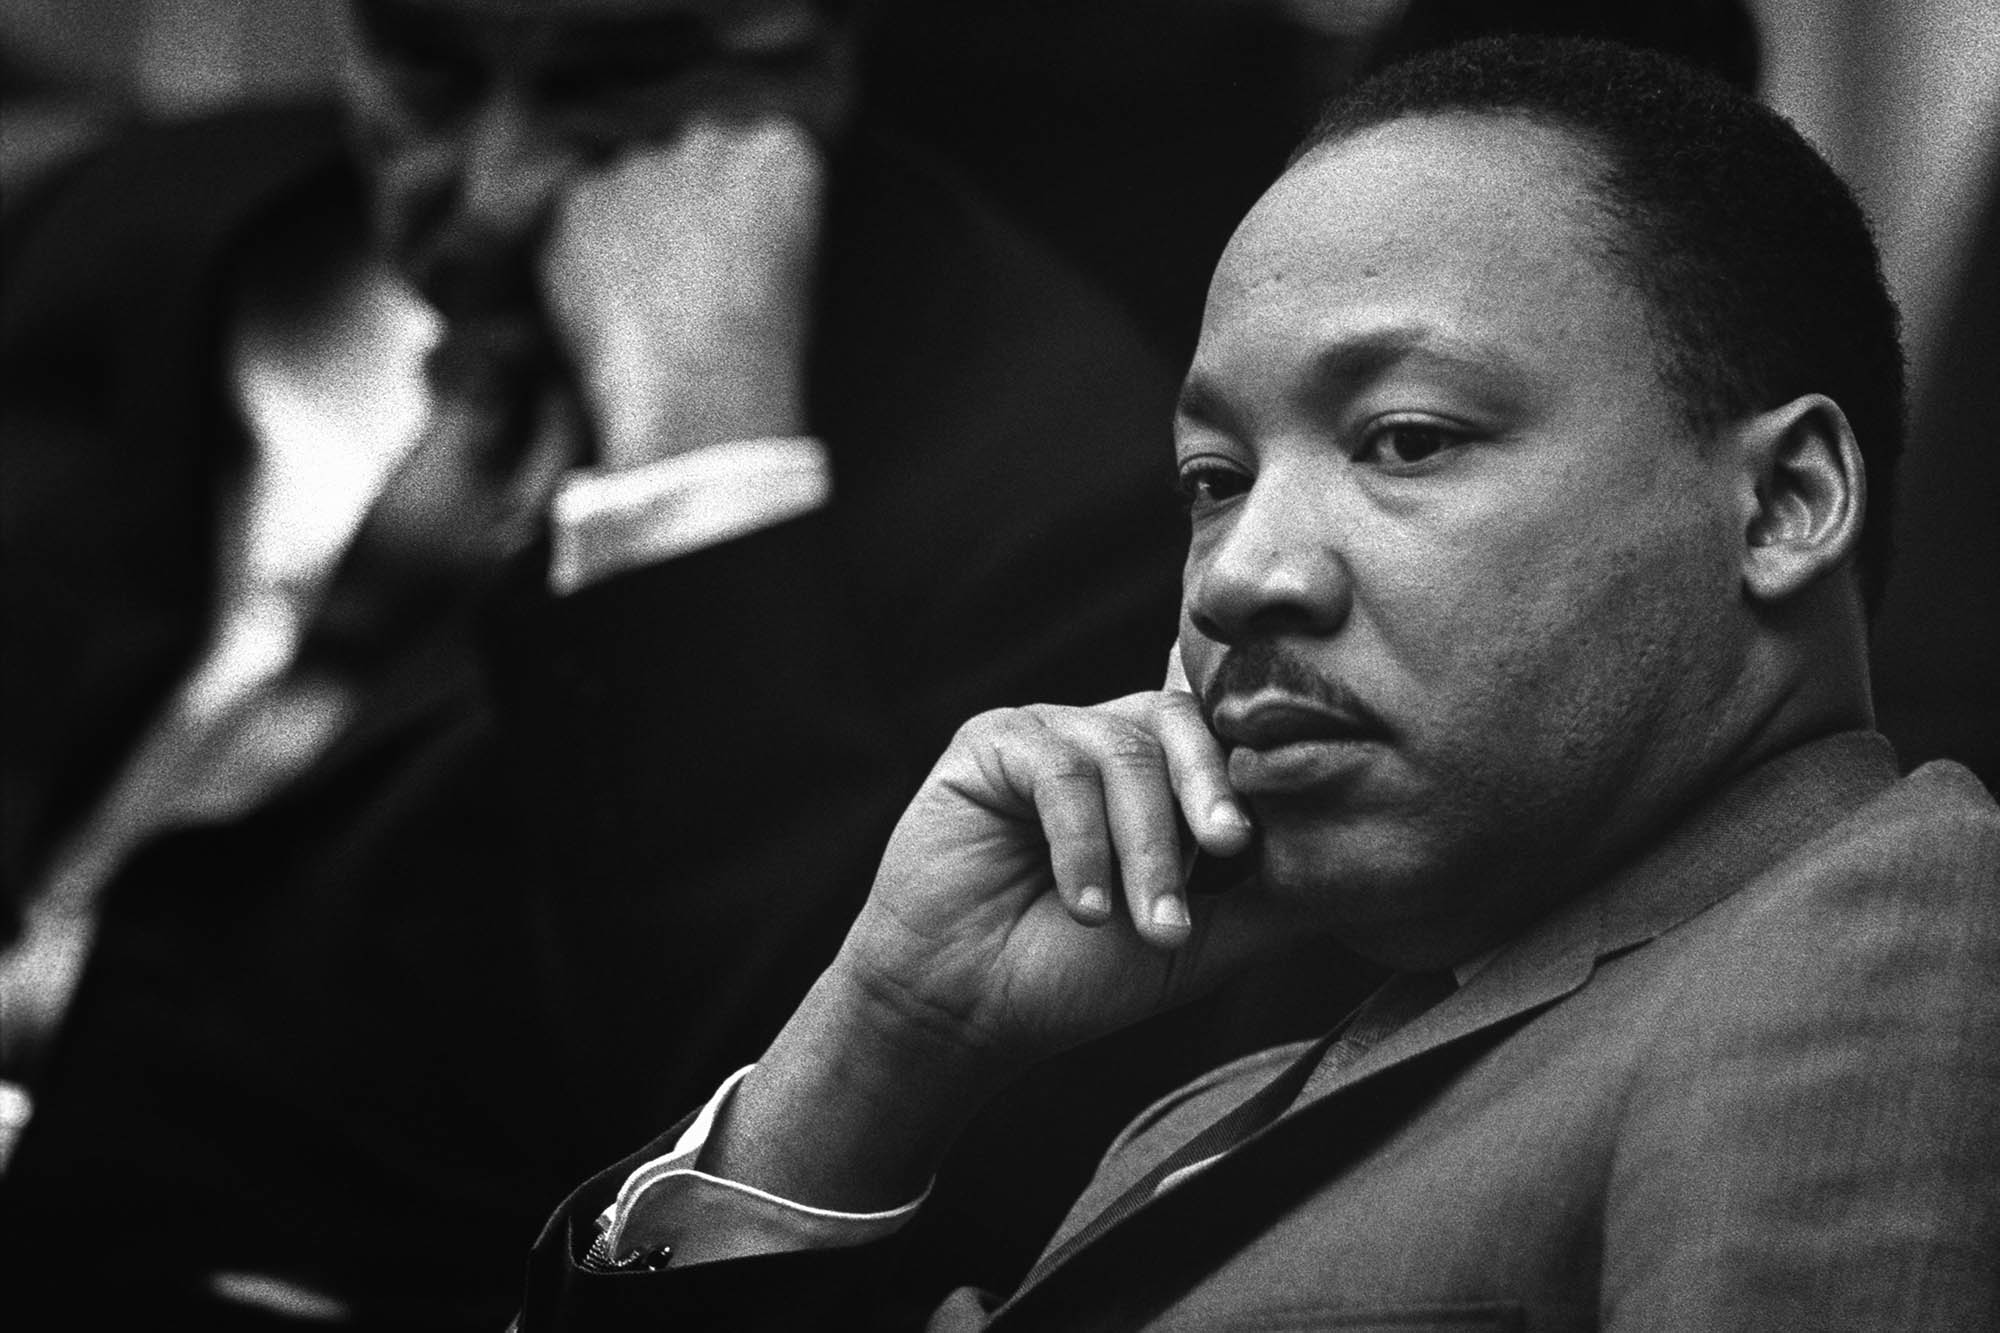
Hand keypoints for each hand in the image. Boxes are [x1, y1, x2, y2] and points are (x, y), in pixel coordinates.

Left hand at [540, 114, 824, 467]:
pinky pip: (586, 217)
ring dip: (638, 227)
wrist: (696, 389)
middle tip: (693, 281)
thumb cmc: (760, 351)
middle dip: (690, 206)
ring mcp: (639, 165)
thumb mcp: (792, 274)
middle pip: (695, 160)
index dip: (748, 215)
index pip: (761, 159)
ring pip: (636, 186)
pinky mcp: (581, 199)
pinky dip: (593, 255)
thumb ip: (757, 223)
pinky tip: (618, 310)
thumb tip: (715, 228)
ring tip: (654, 305)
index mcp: (781, 154)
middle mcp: (709, 141)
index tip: (744, 258)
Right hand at [839, 692, 1287, 1072]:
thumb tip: (1372, 868)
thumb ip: (1274, 894)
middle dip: (1214, 790)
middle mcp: (1107, 738)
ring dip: (1145, 848)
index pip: (1225, 735)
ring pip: (1125, 753)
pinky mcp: (990, 742)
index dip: (1257, 768)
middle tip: (1228, 853)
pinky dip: (1080, 843)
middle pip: (1184, 723)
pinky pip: (1056, 768)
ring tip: (1146, 926)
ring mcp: (1048, 734)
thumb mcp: (1202, 940)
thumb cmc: (1078, 976)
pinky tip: (1083, 906)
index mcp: (1160, 773)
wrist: (967, 1010)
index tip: (1277, 831)